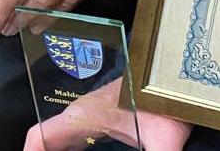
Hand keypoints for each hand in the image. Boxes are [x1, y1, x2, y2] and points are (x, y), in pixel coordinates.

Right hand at [24, 78, 191, 150]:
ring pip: (56, 137)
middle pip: (45, 140)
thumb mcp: (164, 142)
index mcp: (84, 115)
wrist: (180, 75)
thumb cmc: (170, 102)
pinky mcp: (100, 114)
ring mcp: (89, 111)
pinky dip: (63, 149)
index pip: (39, 137)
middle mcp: (81, 112)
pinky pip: (71, 135)